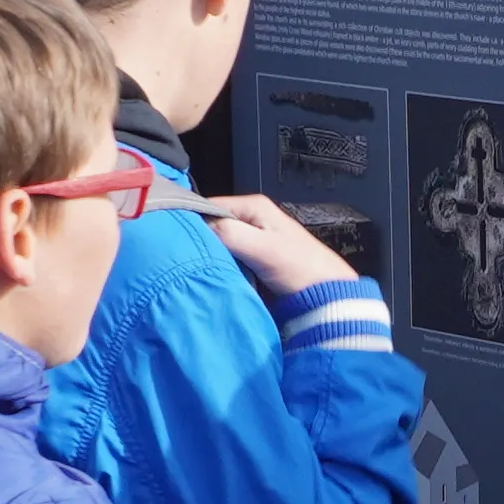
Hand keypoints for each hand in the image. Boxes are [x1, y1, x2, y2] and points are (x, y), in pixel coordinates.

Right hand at [182, 187, 352, 305]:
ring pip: (218, 247)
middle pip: (211, 227)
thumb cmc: (301, 269)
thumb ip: (230, 234)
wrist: (327, 298)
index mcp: (253, 206)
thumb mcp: (263, 248)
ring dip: (209, 260)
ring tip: (196, 274)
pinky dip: (221, 270)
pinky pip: (228, 263)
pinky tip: (213, 281)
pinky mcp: (253, 263)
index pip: (208, 206)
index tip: (176, 243)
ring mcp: (252, 242)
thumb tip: (198, 228)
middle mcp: (250, 220)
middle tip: (184, 263)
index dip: (192, 222)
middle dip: (199, 243)